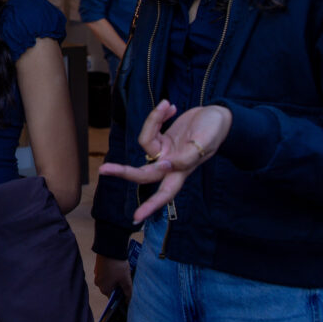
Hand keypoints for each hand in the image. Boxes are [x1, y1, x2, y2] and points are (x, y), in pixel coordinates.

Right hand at [94, 255, 131, 298]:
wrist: (110, 248)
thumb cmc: (118, 266)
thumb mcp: (126, 279)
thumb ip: (128, 292)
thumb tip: (129, 301)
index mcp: (104, 289)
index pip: (113, 297)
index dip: (121, 295)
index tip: (127, 291)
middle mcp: (98, 283)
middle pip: (110, 288)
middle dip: (118, 286)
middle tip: (126, 280)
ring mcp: (97, 274)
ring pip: (108, 280)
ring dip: (115, 279)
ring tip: (123, 273)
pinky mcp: (97, 266)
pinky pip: (105, 273)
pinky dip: (111, 272)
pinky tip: (118, 267)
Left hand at [99, 100, 231, 222]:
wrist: (219, 115)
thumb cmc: (215, 130)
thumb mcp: (204, 142)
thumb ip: (186, 157)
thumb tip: (164, 166)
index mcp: (183, 170)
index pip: (166, 192)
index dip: (152, 205)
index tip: (136, 216)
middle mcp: (171, 163)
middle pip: (143, 172)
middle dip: (123, 171)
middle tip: (103, 170)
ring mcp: (165, 151)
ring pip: (146, 141)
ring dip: (153, 120)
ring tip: (168, 106)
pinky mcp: (162, 138)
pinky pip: (151, 128)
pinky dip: (158, 116)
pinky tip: (170, 108)